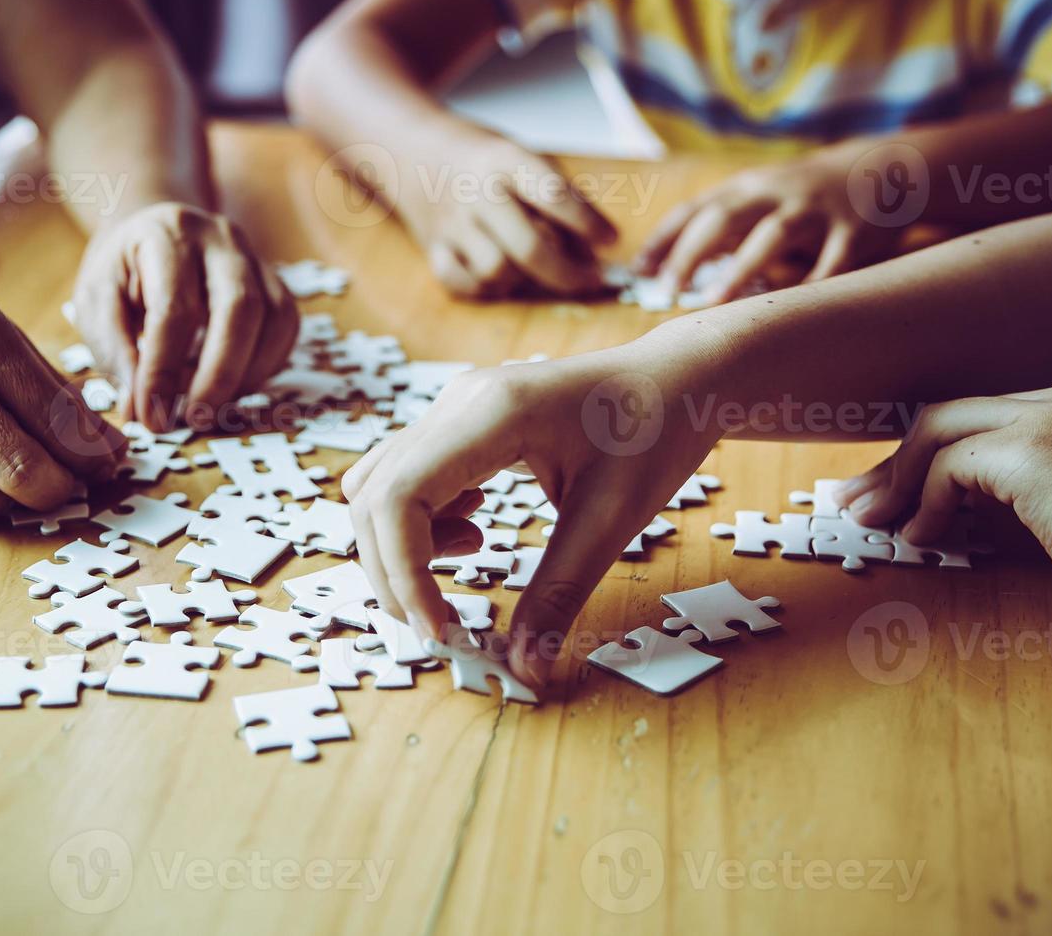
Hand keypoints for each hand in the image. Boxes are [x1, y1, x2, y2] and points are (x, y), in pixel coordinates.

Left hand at [71, 202, 298, 430]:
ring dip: (245, 376)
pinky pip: (285, 329)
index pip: (174, 310)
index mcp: (169, 235)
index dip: (164, 371)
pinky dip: (262, 367)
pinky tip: (230, 385)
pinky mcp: (275, 282)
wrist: (152, 230)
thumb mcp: (96, 302)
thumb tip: (142, 408)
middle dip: (219, 375)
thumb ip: (116, 351)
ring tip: (208, 405)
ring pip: (274, 320)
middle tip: (194, 418)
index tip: (151, 416)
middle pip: (241, 309)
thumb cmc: (122, 271)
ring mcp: (255, 258)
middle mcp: (221, 238)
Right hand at [342, 343, 719, 690]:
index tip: (437, 628)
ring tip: (469, 559)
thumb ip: (560, 596)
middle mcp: (458, 402)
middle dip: (393, 571)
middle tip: (439, 621)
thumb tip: (525, 669)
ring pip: (379, 486)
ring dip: (401, 545)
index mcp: (493, 414)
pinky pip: (405, 476)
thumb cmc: (654, 432)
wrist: (676, 382)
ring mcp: (453, 407)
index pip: (401, 496)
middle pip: (374, 495)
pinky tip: (474, 533)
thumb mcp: (611, 520)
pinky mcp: (458, 422)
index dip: (403, 572)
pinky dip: (421, 522)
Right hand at [394, 134, 617, 298]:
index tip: (611, 240)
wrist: (412, 147)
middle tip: (589, 279)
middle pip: (529, 248)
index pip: (554, 195)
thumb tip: (595, 247)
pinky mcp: (431, 246)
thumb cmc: (482, 157)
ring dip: (521, 278)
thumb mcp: (523, 156)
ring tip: (531, 267)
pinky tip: (496, 275)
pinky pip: (462, 283)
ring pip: (497, 272)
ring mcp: (451, 223)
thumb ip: (559, 195)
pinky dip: (483, 287)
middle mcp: (476, 192)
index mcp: (505, 160)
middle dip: (567, 273)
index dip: (588, 223)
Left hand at [635, 143, 902, 303]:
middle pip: (724, 217)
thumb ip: (718, 231)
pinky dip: (814, 284)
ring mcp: (815, 208)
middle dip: (690, 253)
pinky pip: (833, 260)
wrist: (885, 167)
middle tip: (665, 290)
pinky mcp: (854, 228)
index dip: (664, 239)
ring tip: (716, 301)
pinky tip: (794, 311)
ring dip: (743, 267)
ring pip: (774, 234)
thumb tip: (663, 266)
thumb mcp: (758, 202)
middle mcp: (775, 193)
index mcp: (746, 188)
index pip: (694, 210)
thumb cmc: (803, 196)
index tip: (638, 272)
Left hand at [834, 377, 1051, 609]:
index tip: (904, 484)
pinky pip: (950, 466)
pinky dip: (926, 501)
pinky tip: (919, 536)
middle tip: (863, 497)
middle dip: (901, 460)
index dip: (939, 451)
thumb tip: (958, 496)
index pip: (992, 415)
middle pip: (959, 415)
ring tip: (872, 517)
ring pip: (942, 430)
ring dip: (898, 478)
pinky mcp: (1032, 447)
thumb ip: (1034, 485)